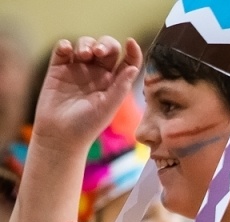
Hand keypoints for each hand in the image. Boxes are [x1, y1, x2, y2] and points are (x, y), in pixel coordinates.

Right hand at [33, 37, 142, 151]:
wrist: (59, 134)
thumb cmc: (87, 125)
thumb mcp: (107, 107)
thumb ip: (120, 88)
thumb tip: (134, 68)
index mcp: (114, 83)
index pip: (127, 62)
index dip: (132, 51)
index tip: (130, 42)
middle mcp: (98, 74)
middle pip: (106, 48)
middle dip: (104, 44)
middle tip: (98, 52)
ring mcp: (78, 69)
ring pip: (85, 45)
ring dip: (85, 44)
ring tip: (83, 55)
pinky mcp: (58, 68)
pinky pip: (63, 49)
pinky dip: (65, 45)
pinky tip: (67, 50)